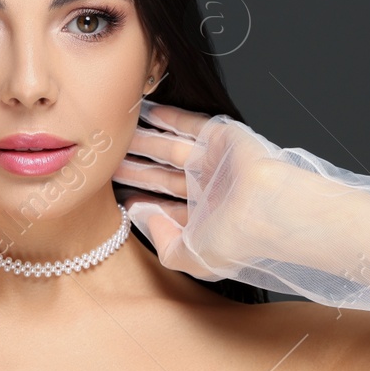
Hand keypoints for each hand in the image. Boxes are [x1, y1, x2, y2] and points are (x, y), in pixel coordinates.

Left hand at [112, 99, 288, 281]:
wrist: (266, 210)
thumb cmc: (233, 240)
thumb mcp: (190, 259)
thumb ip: (164, 245)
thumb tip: (146, 218)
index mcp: (205, 219)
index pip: (165, 207)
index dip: (139, 200)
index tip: (111, 196)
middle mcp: (208, 189)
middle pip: (161, 176)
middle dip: (134, 168)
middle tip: (104, 160)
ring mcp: (213, 162)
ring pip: (168, 149)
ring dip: (143, 141)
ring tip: (115, 134)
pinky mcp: (220, 137)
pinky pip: (187, 124)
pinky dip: (166, 116)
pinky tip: (143, 111)